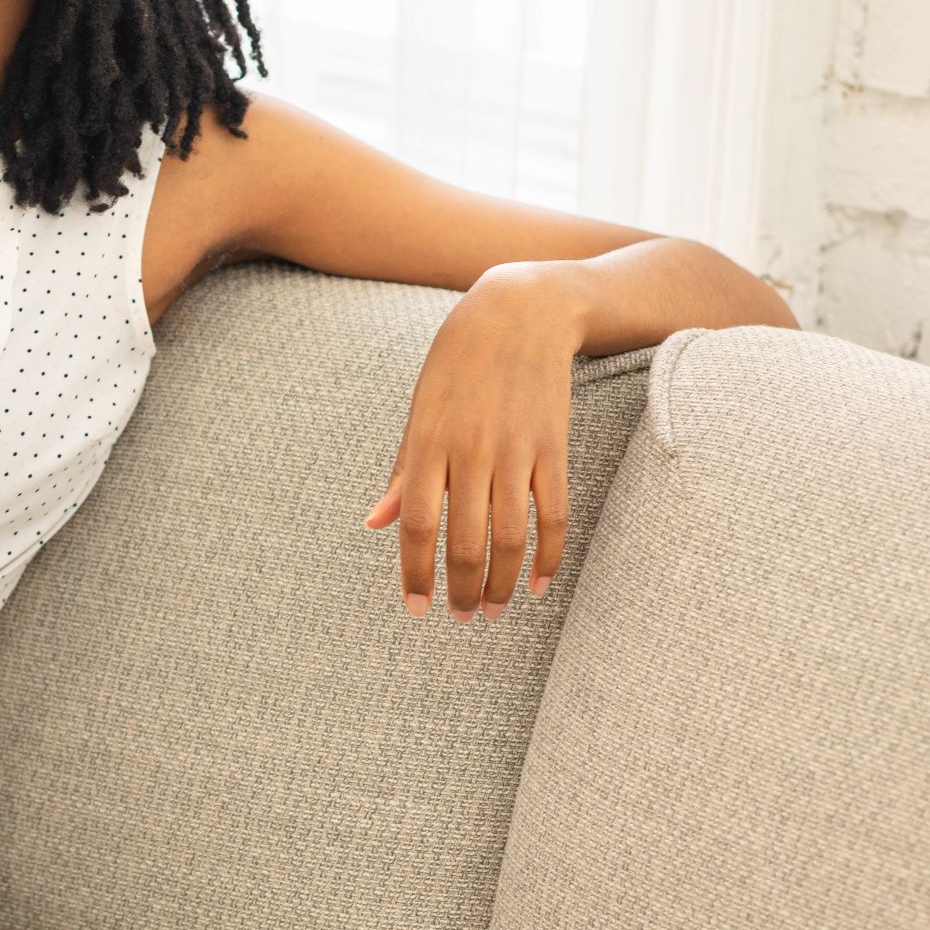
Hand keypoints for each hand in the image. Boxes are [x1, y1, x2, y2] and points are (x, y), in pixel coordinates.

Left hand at [361, 264, 583, 621]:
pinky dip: (548, 556)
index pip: (417, 524)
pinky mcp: (553, 448)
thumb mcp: (419, 408)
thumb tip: (375, 523)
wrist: (519, 311)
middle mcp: (471, 451)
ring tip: (496, 610)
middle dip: (462, 589)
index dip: (415, 571)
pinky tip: (540, 584)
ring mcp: (516, 451)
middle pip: (466, 540)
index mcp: (428, 442)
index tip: (415, 608)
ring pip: (511, 536)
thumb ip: (401, 470)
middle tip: (462, 618)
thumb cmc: (457, 361)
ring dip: (504, 583)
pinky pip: (554, 514)